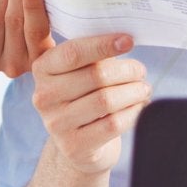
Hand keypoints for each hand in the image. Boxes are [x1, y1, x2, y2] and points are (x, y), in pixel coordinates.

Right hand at [30, 33, 149, 177]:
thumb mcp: (80, 71)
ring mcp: (56, 123)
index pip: (73, 53)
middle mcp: (44, 96)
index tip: (128, 41)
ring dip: (133, 92)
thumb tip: (123, 40)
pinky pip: (112, 124)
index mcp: (42, 69)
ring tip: (143, 88)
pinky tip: (140, 106)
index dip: (103, 45)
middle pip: (95, 76)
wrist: (78, 143)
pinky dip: (132, 113)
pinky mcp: (73, 146)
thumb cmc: (84, 96)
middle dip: (126, 71)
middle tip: (141, 71)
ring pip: (106, 101)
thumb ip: (93, 54)